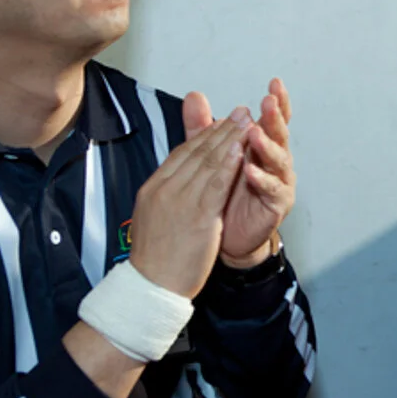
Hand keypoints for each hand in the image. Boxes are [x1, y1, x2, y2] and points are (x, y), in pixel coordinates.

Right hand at [127, 116, 247, 297]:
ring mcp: (180, 200)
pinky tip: (242, 149)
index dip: (203, 136)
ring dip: (230, 138)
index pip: (181, 154)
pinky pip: (216, 183)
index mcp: (154, 188)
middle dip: (220, 129)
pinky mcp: (197, 215)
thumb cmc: (155, 259)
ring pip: (208, 162)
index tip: (220, 122)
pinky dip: (230, 163)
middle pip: (196, 152)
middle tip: (239, 111)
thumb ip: (167, 194)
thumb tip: (175, 181)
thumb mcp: (154, 217)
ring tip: (246, 120)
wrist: (150, 286)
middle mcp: (165, 188)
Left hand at [183, 81, 296, 268]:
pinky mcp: (277, 204)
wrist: (226, 235)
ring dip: (267, 145)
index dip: (277, 101)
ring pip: (279, 160)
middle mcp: (275, 160)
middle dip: (275, 118)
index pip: (272, 119)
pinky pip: (272, 190)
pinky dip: (261, 180)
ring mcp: (279, 182)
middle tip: (268, 102)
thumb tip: (194, 96)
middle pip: (279, 134)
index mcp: (262, 146)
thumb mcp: (211, 156)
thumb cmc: (224, 194)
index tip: (274, 83)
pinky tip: (250, 172)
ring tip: (255, 134)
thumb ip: (203, 127)